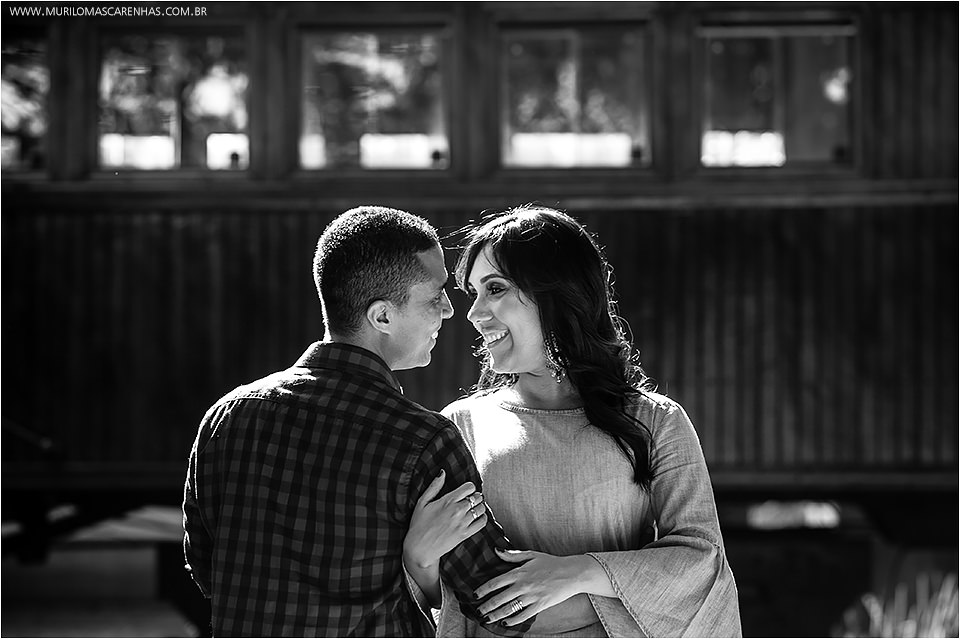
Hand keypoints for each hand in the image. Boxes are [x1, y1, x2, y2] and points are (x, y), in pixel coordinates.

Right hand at [403, 470, 487, 569]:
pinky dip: (482, 518)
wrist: (420, 548)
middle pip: (477, 497)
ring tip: (473, 509)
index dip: (469, 488)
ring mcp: (462, 523)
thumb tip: (442, 472)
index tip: (466, 492)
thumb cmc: (419, 525)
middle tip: (470, 500)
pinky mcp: (465, 534)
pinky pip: (482, 523)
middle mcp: (457, 510)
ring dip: (479, 507)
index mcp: (448, 500)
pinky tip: (477, 518)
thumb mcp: (422, 502)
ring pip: (481, 509)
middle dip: (475, 497)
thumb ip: (434, 486)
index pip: (469, 487)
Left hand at [476, 549, 594, 626]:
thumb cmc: (551, 563)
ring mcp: (531, 596)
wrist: (571, 573)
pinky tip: (505, 623)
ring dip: (496, 615)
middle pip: (499, 598)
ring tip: (487, 619)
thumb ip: (512, 555)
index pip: (495, 582)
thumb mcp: (531, 555)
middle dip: (486, 606)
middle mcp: (523, 585)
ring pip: (509, 608)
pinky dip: (513, 621)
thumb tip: (496, 550)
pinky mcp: (540, 605)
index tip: (475, 594)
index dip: (483, 589)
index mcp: (519, 572)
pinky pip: (523, 615)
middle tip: (478, 611)